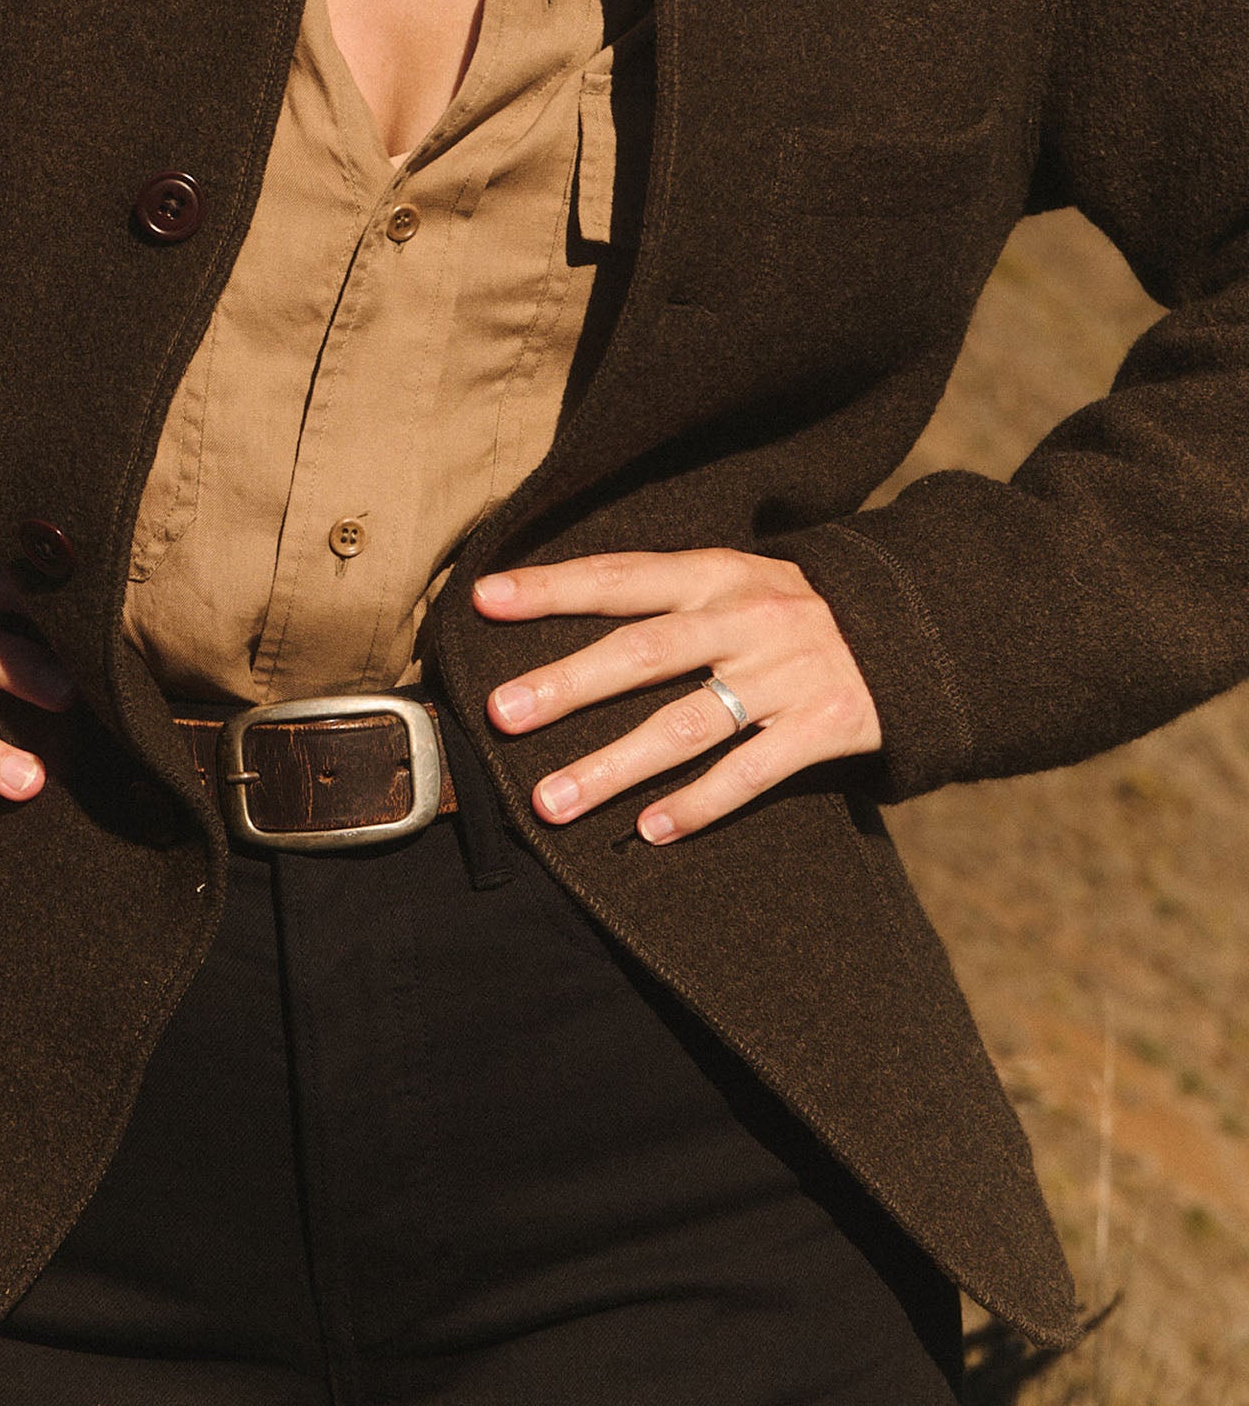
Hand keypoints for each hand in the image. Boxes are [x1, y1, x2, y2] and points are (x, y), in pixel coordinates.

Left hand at [475, 548, 880, 842]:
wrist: (920, 629)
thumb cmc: (795, 609)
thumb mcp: (737, 579)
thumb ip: (664, 596)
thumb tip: (554, 608)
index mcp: (718, 574)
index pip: (621, 577)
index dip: (552, 587)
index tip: (485, 599)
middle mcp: (748, 618)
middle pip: (645, 652)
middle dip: (568, 684)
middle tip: (500, 715)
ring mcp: (789, 674)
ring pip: (688, 725)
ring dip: (615, 766)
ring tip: (552, 802)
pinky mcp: (828, 727)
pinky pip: (753, 772)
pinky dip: (701, 804)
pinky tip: (651, 831)